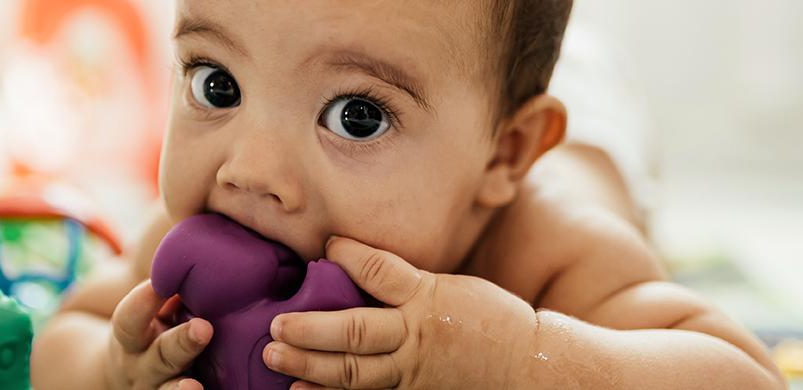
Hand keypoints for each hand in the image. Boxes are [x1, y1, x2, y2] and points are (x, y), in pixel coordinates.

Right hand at [106, 281, 212, 389]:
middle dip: (182, 343)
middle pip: (160, 356)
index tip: (160, 282)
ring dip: (181, 389)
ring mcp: (157, 389)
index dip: (144, 302)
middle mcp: (140, 367)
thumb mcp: (148, 315)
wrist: (126, 378)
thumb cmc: (148, 333)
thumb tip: (201, 266)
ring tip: (194, 386)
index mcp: (130, 338)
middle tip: (204, 328)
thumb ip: (169, 297)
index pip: (130, 319)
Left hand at [263, 237, 538, 388]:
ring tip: (274, 355)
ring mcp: (412, 371)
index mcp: (428, 298)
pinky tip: (300, 389)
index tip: (327, 245)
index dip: (350, 256)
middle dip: (311, 328)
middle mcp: (416, 336)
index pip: (381, 271)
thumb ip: (408, 282)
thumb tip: (357, 266)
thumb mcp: (454, 287)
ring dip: (309, 363)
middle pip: (356, 330)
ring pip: (352, 371)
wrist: (528, 366)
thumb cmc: (491, 320)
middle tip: (277, 324)